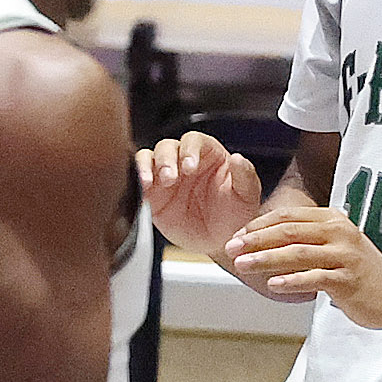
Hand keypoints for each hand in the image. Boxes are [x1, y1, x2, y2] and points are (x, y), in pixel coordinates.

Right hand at [135, 132, 262, 257]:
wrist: (220, 240)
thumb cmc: (236, 214)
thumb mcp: (247, 195)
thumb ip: (244, 176)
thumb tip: (237, 158)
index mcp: (208, 154)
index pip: (194, 140)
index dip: (189, 150)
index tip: (190, 166)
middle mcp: (184, 160)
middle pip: (167, 146)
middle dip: (166, 159)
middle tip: (171, 177)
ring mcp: (166, 176)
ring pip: (147, 158)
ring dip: (146, 167)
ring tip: (150, 182)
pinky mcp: (152, 194)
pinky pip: (136, 181)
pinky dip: (134, 182)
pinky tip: (140, 191)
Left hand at [226, 206, 381, 326]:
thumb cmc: (361, 273)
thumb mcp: (336, 247)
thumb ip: (307, 242)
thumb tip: (263, 245)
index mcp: (334, 220)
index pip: (289, 216)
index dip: (259, 225)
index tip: (236, 236)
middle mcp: (340, 232)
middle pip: (289, 231)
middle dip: (255, 239)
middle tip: (231, 248)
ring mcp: (345, 255)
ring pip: (298, 253)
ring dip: (266, 259)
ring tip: (242, 266)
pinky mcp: (348, 279)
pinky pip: (315, 278)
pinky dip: (291, 281)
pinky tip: (273, 285)